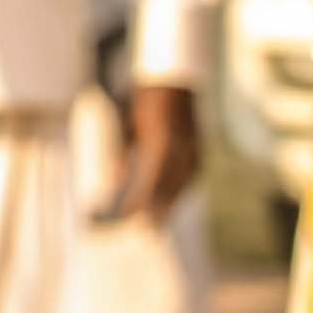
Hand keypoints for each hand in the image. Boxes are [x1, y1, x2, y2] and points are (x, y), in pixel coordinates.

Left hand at [121, 85, 200, 221]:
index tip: (127, 216)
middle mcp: (182, 148)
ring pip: (182, 185)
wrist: (173, 80)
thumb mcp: (126, 125)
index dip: (140, 200)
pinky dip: (178, 192)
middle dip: (158, 210)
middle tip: (145, 232)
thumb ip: (121, 154)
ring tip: (155, 224)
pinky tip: (168, 203)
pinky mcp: (198, 150)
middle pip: (170, 187)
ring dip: (169, 205)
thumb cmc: (142, 101)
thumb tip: (114, 183)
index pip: (150, 179)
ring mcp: (194, 150)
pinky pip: (189, 178)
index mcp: (162, 141)